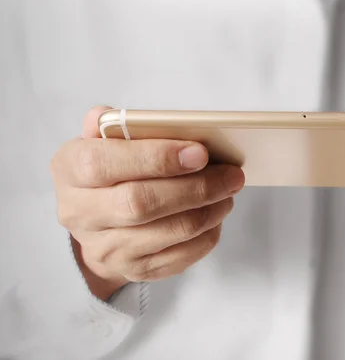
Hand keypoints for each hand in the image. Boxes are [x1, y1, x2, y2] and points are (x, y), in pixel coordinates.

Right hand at [51, 107, 244, 300]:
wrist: (97, 224)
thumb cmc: (110, 171)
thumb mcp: (102, 141)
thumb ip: (112, 126)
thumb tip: (118, 117)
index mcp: (70, 169)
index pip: (105, 163)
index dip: (156, 157)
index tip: (200, 152)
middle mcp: (80, 213)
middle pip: (142, 203)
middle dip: (196, 187)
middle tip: (231, 175)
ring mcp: (106, 247)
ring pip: (169, 231)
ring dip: (210, 210)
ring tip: (229, 191)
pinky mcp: (134, 270)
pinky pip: (181, 256)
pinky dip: (208, 234)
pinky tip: (217, 215)